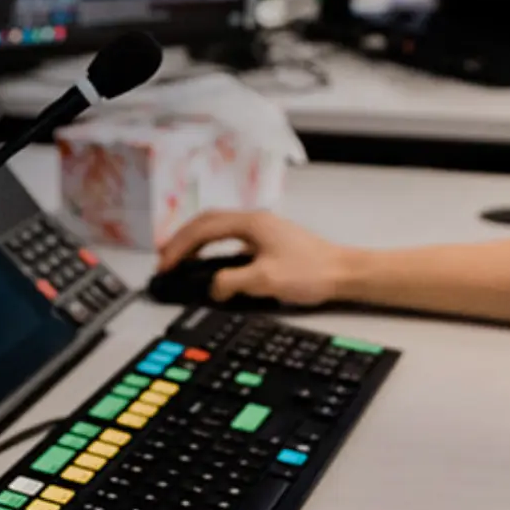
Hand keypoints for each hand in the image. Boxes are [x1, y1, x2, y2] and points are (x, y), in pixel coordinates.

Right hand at [155, 211, 358, 307]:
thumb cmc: (312, 272)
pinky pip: (230, 241)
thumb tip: (212, 288)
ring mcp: (261, 231)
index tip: (165, 264)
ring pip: (218, 230)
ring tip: (180, 259)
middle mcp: (254, 221)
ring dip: (196, 243)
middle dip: (182, 240)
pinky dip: (212, 250)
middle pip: (206, 223)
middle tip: (165, 259)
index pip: (203, 229)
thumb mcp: (265, 280)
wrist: (344, 273)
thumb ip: (232, 282)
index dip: (179, 246)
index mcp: (251, 223)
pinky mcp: (268, 243)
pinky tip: (210, 264)